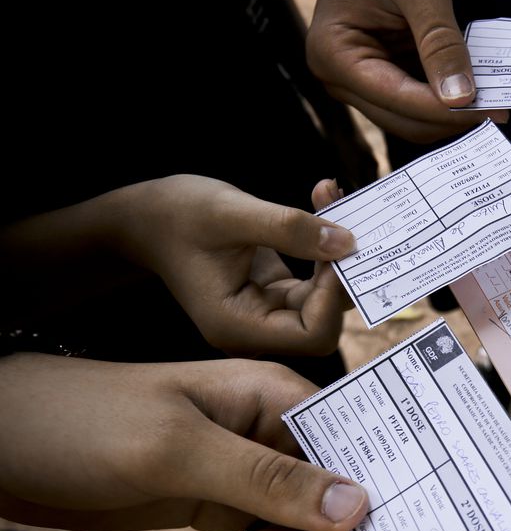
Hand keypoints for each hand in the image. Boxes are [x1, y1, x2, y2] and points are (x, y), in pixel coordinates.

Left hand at [0, 353, 368, 530]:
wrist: (8, 442)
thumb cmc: (84, 423)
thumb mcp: (178, 452)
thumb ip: (266, 480)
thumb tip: (356, 506)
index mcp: (273, 396)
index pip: (347, 450)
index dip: (348, 502)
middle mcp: (268, 430)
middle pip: (330, 497)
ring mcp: (243, 468)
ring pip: (300, 527)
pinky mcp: (217, 500)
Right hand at [119, 175, 354, 355]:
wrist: (143, 217)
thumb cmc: (175, 215)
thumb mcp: (231, 214)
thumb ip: (289, 229)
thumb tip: (347, 243)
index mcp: (238, 326)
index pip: (314, 334)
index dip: (334, 297)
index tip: (337, 246)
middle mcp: (254, 329)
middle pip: (325, 319)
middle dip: (341, 270)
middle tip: (346, 215)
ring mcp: (265, 312)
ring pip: (325, 296)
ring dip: (337, 251)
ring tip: (328, 195)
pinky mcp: (274, 292)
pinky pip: (314, 278)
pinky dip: (323, 244)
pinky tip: (319, 199)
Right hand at [306, 0, 507, 142]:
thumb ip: (440, 41)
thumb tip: (461, 97)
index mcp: (333, 53)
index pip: (397, 99)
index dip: (446, 110)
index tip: (493, 108)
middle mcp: (338, 76)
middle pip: (403, 120)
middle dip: (451, 116)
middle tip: (500, 107)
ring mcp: (358, 80)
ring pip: (412, 118)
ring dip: (450, 113)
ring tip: (492, 100)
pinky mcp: (380, 76)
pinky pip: (416, 101)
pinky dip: (445, 99)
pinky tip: (475, 88)